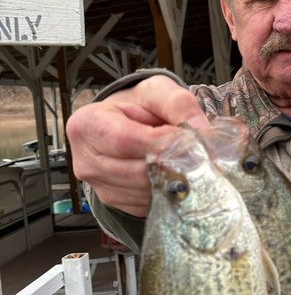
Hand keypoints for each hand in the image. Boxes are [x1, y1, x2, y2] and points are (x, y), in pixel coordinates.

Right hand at [66, 75, 208, 216]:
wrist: (126, 124)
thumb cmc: (139, 106)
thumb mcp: (157, 91)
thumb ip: (178, 103)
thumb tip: (200, 129)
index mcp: (87, 125)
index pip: (125, 140)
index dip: (160, 142)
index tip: (186, 137)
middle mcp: (86, 160)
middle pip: (137, 171)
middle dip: (171, 162)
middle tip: (195, 151)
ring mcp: (99, 187)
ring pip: (146, 191)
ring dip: (172, 179)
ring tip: (184, 160)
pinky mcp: (117, 204)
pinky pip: (149, 203)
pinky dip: (167, 191)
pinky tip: (173, 174)